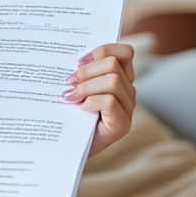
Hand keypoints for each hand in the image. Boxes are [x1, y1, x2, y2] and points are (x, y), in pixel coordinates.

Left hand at [65, 43, 136, 157]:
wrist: (68, 146)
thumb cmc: (70, 113)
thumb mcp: (75, 87)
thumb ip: (80, 72)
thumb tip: (67, 57)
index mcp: (120, 77)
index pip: (124, 52)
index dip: (102, 51)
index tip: (78, 60)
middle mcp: (128, 91)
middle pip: (114, 64)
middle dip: (86, 71)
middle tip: (68, 82)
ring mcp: (128, 108)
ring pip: (113, 81)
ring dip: (86, 87)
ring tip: (70, 97)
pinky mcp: (122, 125)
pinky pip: (109, 102)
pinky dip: (91, 102)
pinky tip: (80, 109)